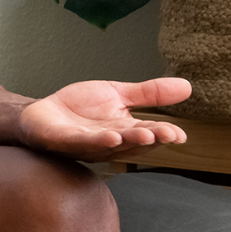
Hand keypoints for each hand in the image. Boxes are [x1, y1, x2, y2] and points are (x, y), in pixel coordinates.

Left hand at [16, 77, 191, 161]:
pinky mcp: (63, 141)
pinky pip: (81, 142)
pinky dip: (96, 141)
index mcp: (124, 130)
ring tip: (145, 135)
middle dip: (150, 138)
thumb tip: (188, 86)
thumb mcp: (118, 94)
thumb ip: (149, 94)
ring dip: (128, 141)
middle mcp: (109, 142)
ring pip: (111, 145)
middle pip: (133, 142)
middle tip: (167, 134)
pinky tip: (109, 136)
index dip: (164, 134)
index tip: (180, 135)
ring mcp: (86, 143)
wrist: (42, 114)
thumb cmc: (80, 109)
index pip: (149, 133)